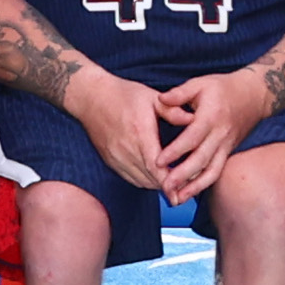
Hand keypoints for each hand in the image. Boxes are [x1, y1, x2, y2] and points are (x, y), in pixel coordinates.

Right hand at [62, 68, 176, 193]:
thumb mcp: (152, 97)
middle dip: (170, 186)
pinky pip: (130, 178)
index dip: (169, 181)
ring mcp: (116, 157)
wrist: (92, 98)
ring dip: (158, 185)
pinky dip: (145, 181)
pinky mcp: (110, 161)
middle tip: (188, 189)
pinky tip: (156, 178)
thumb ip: (172, 111)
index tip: (183, 190)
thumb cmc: (124, 95)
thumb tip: (192, 120)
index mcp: (139, 132)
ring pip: (141, 181)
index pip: (155, 166)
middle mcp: (126, 149)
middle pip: (150, 178)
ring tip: (175, 186)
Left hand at [146, 71, 274, 195]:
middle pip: (201, 159)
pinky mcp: (227, 152)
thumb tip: (161, 99)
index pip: (192, 137)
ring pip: (211, 170)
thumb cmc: (223, 88)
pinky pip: (216, 172)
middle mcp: (220, 135)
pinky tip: (188, 194)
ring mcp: (226, 146)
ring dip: (194, 187)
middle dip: (183, 175)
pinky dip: (203, 185)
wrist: (254, 95)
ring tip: (177, 198)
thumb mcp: (200, 83)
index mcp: (211, 117)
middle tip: (165, 186)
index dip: (175, 151)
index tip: (158, 161)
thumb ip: (180, 93)